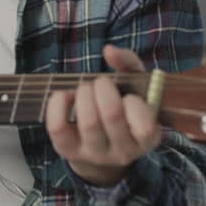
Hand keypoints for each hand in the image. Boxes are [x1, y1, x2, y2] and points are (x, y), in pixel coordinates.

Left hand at [45, 44, 161, 186]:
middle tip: (101, 84)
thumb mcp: (134, 85)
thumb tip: (109, 50)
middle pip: (112, 114)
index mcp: (146, 139)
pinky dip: (58, 103)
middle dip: (103, 87)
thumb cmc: (123, 107)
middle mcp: (123, 153)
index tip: (129, 97)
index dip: (134, 102)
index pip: (145, 126)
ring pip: (88, 122)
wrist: (101, 143)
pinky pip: (58, 126)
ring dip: (84, 93)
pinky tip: (67, 96)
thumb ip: (128, 63)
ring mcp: (95, 155)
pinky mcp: (68, 151)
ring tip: (85, 90)